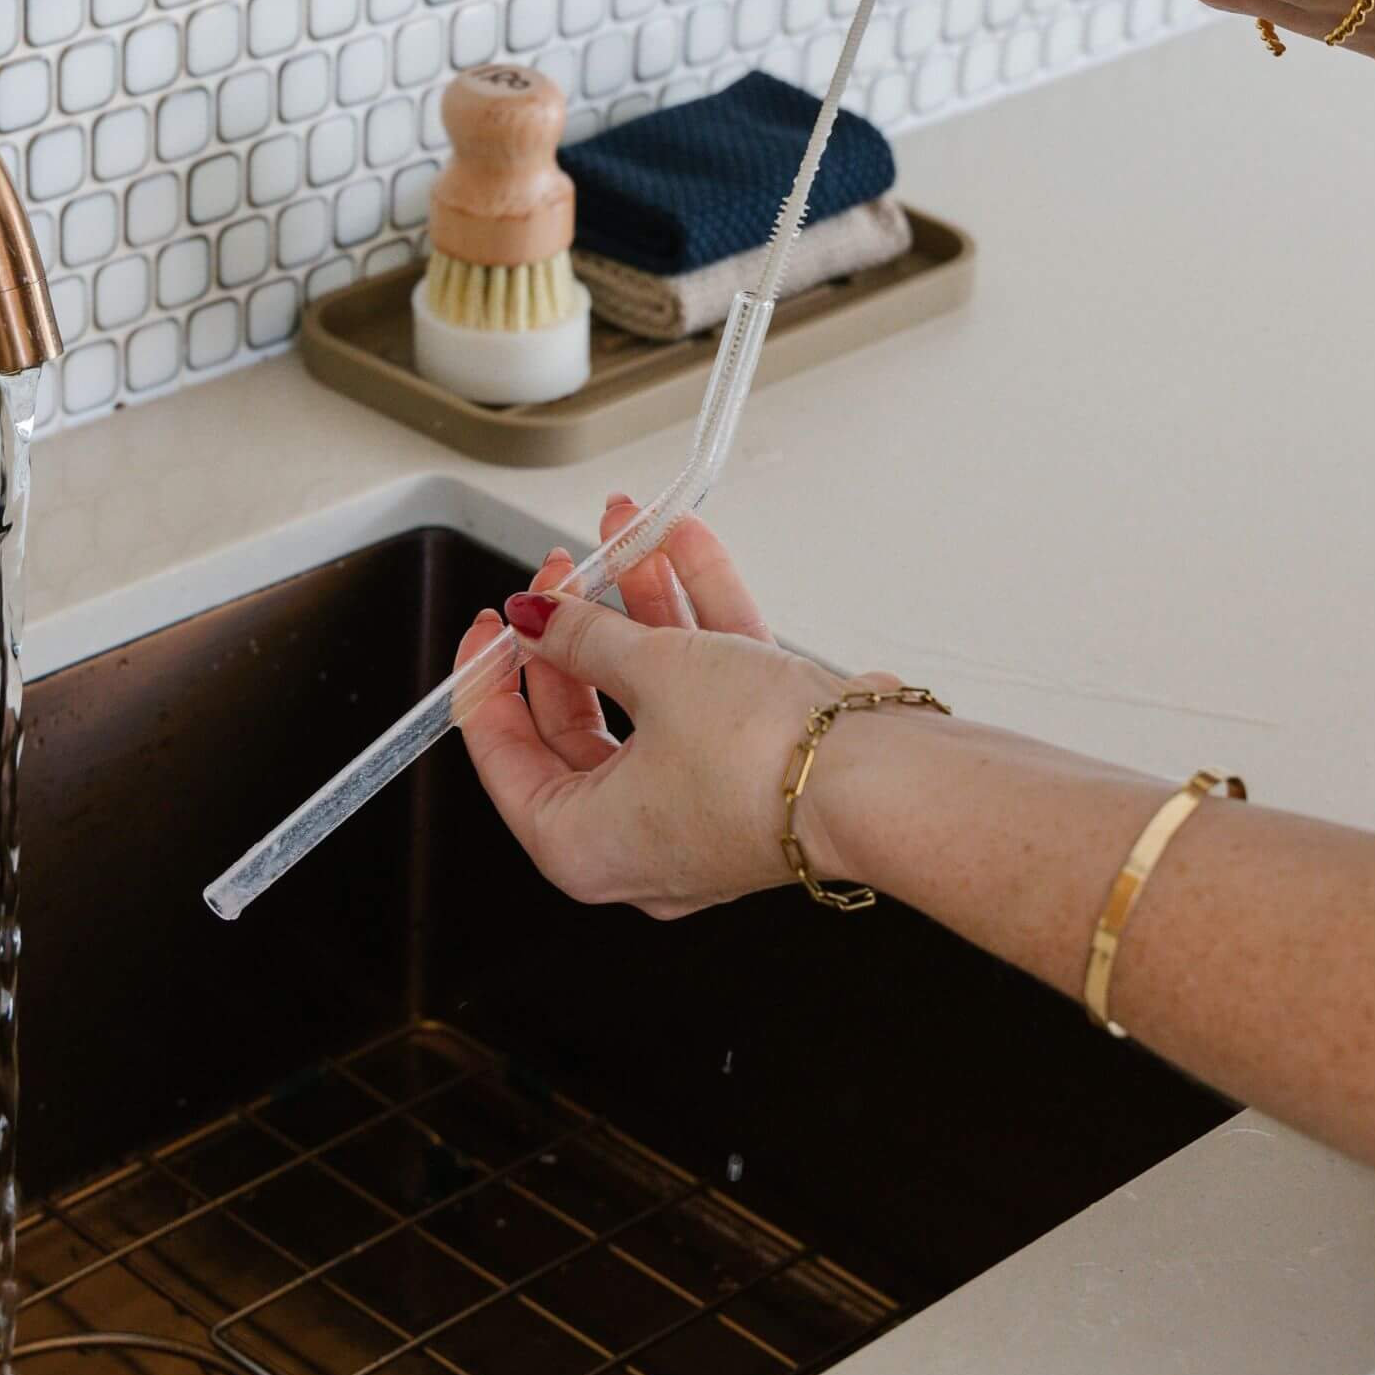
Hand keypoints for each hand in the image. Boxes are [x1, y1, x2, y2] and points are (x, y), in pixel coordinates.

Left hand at [453, 496, 894, 918]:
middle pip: (578, 717)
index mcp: (581, 846)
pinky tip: (685, 545)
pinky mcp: (753, 769)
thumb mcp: (652, 672)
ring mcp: (699, 801)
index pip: (505, 756)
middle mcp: (637, 836)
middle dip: (575, 625)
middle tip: (567, 568)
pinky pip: (706, 688)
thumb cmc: (765, 763)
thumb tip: (538, 617)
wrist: (885, 783)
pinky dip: (695, 619)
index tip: (491, 621)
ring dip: (639, 603)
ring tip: (628, 529)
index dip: (490, 675)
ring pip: (648, 691)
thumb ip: (582, 635)